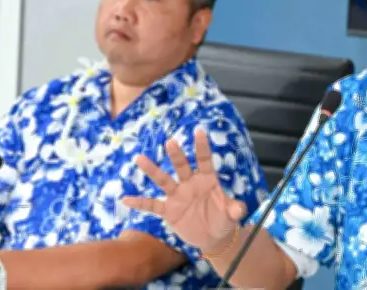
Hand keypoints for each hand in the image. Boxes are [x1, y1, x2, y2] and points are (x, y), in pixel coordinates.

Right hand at [122, 129, 246, 253]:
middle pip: (182, 166)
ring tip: (140, 158)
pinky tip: (126, 199)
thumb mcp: (232, 215)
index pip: (204, 160)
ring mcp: (178, 196)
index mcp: (207, 179)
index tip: (199, 130)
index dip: (202, 146)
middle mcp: (190, 183)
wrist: (213, 237)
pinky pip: (152, 205)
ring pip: (164, 180)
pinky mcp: (169, 211)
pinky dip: (140, 203)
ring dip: (153, 170)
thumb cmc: (224, 219)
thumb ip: (235, 210)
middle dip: (176, 155)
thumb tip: (240, 209)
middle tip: (171, 142)